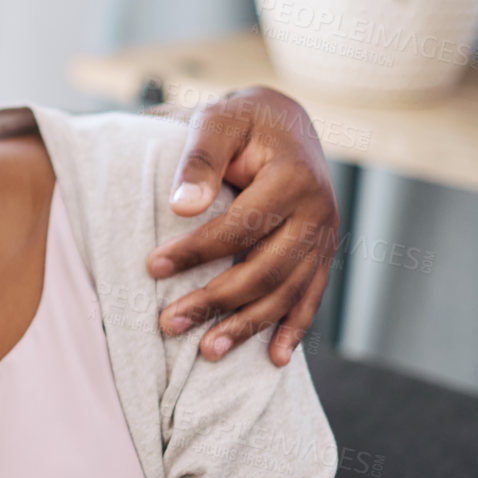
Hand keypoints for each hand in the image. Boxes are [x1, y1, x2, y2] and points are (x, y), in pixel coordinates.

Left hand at [147, 87, 339, 366]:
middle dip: (215, 301)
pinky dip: (294, 328)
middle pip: (265, 270)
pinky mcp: (323, 251)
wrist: (284, 119)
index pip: (240, 228)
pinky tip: (274, 358)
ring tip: (206, 351)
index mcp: (293, 179)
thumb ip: (197, 160)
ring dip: (248, 325)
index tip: (151, 268)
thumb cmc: (241, 121)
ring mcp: (325, 236)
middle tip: (167, 323)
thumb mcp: (215, 123)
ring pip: (288, 292)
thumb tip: (181, 207)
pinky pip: (312, 295)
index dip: (195, 251)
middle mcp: (318, 212)